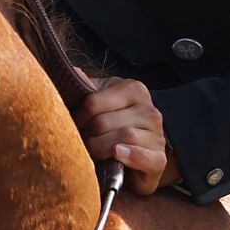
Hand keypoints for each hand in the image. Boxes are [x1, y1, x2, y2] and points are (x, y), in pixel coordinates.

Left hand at [73, 77, 178, 194]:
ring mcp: (157, 135)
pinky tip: (117, 155)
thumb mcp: (100, 101)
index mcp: (133, 90)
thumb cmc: (112, 125)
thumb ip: (87, 88)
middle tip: (76, 143)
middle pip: (103, 123)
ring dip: (98, 149)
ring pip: (121, 137)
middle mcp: (149, 110)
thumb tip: (74, 70)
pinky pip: (143, 157)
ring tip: (89, 154)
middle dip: (84, 136)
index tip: (70, 126)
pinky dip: (129, 156)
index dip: (76, 117)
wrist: (137, 155)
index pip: (93, 102)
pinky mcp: (159, 159)